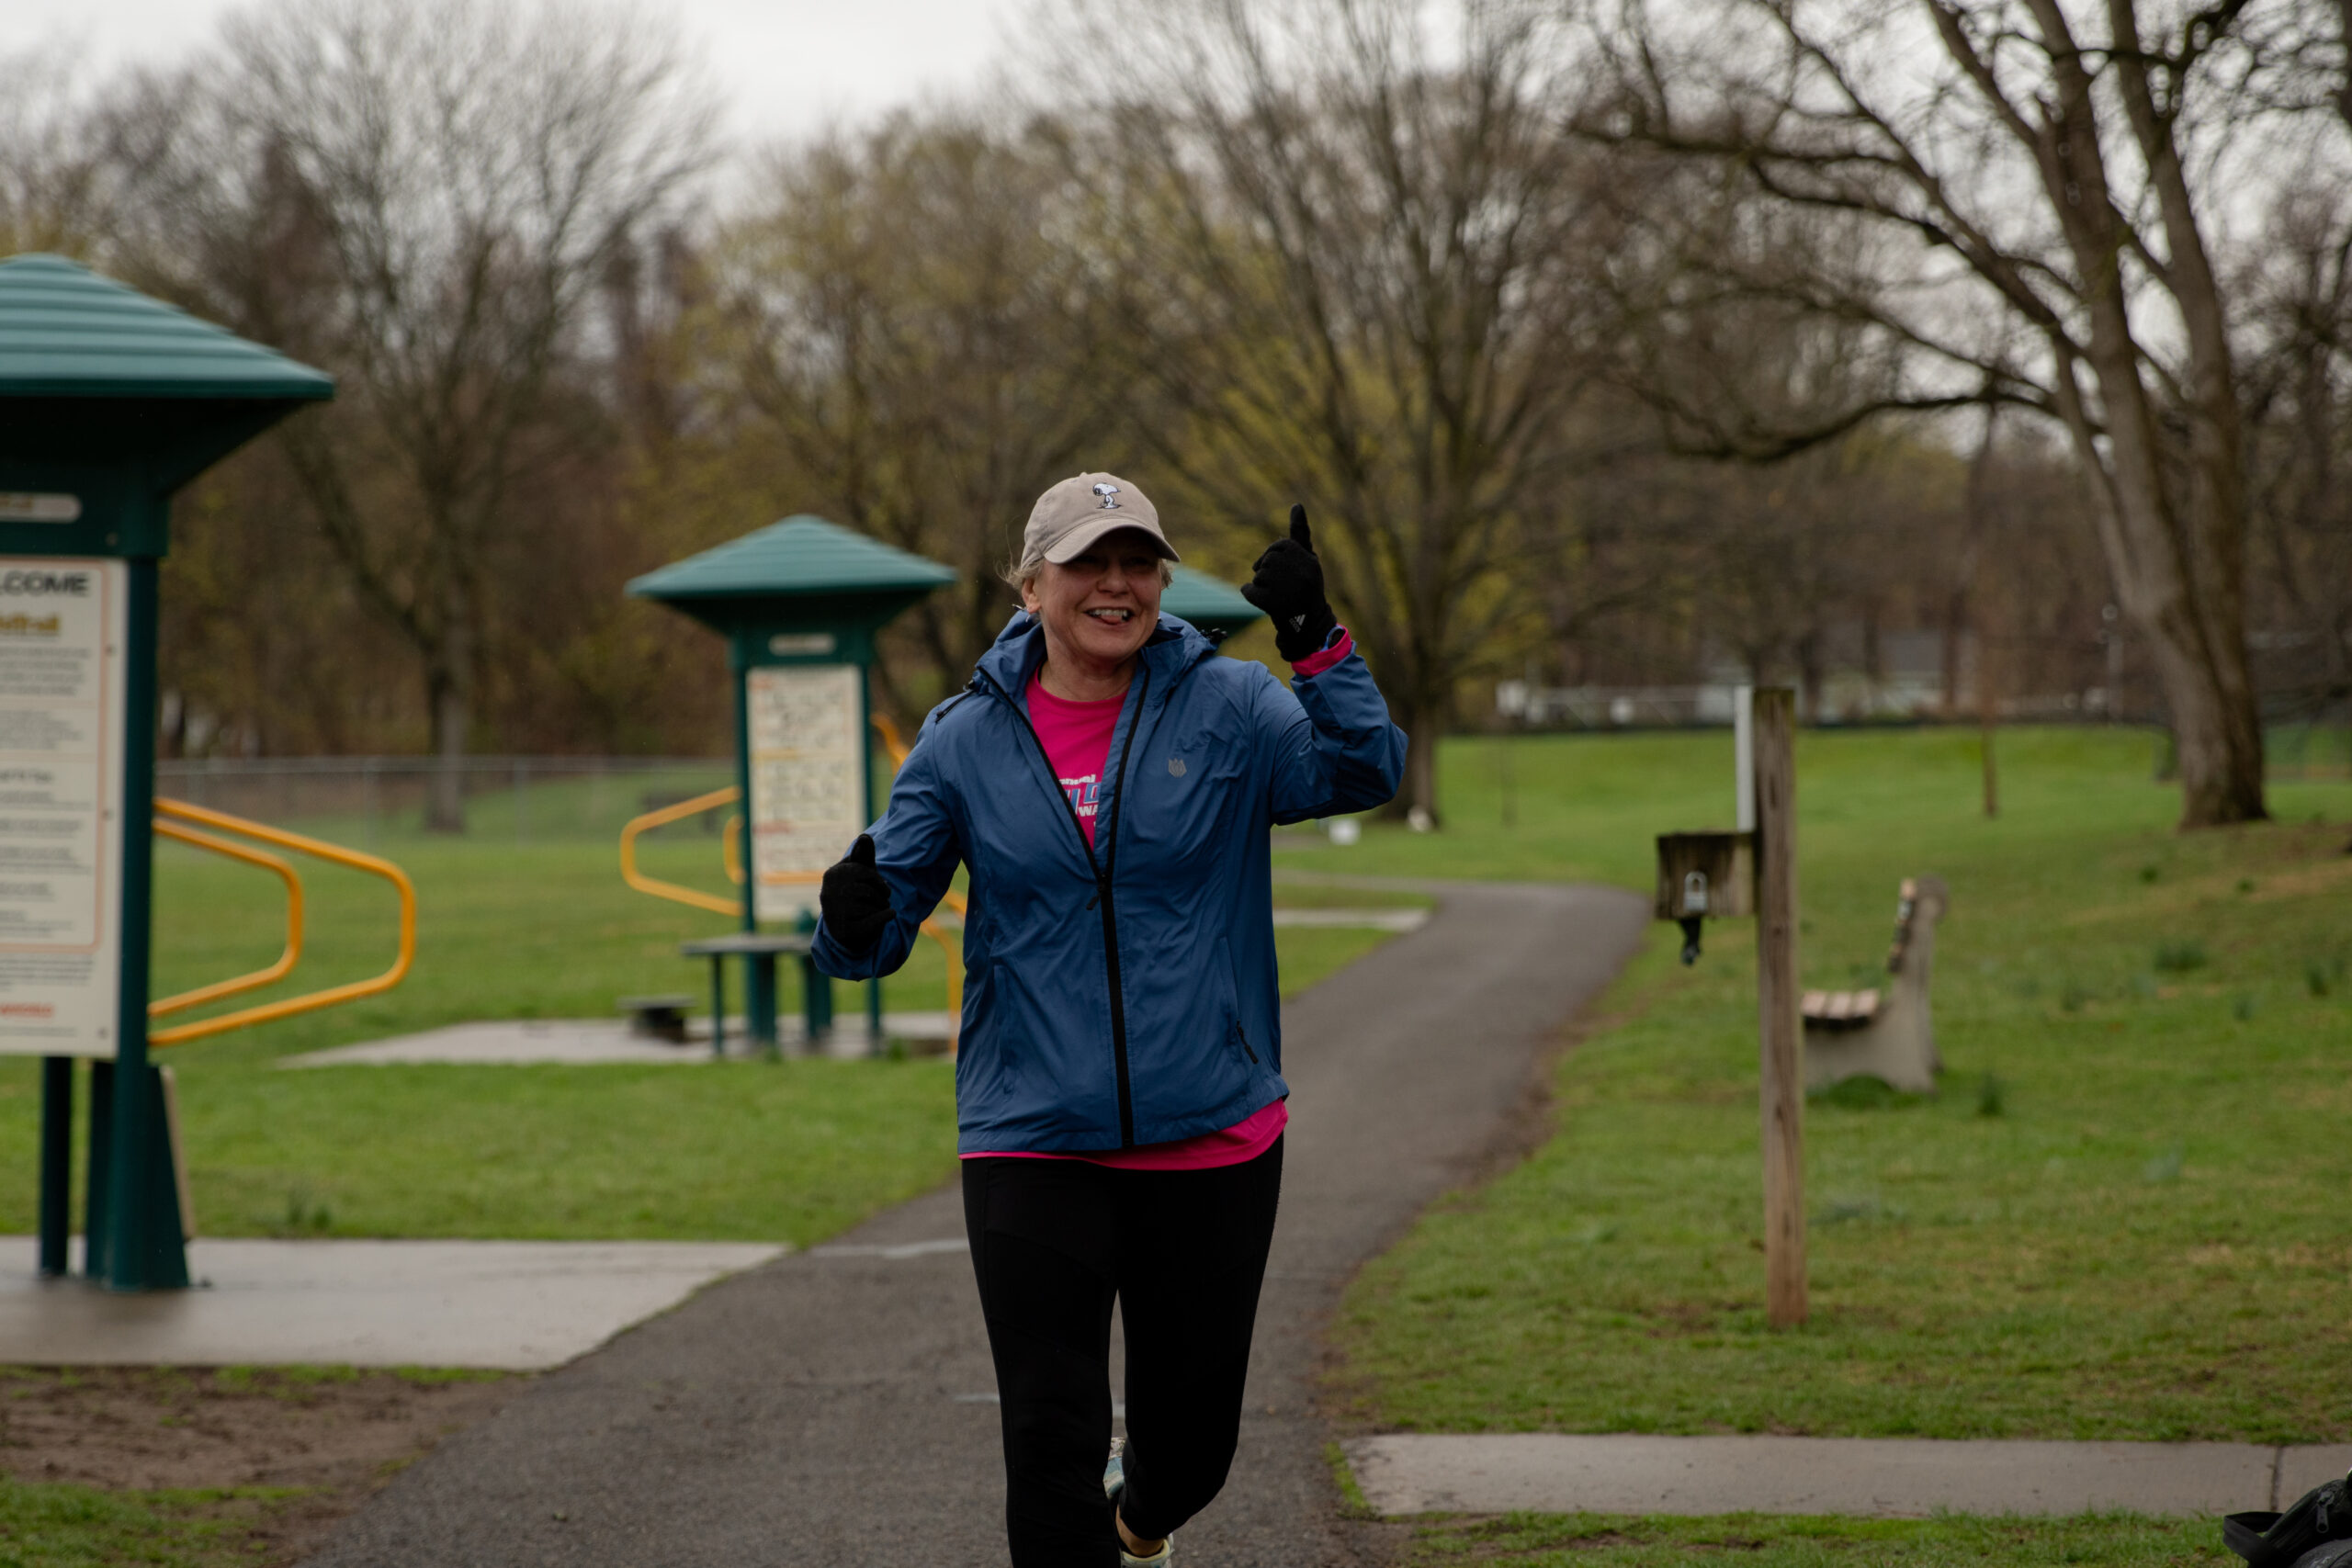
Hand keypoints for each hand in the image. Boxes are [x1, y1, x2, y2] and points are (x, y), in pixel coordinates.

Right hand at [820, 834, 891, 956]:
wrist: (849, 927)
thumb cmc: (856, 892)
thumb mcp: (861, 871)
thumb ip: (864, 854)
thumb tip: (865, 837)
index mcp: (832, 875)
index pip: (865, 871)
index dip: (877, 880)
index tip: (880, 885)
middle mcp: (828, 894)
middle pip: (869, 890)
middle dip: (881, 895)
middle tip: (882, 899)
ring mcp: (834, 914)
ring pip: (872, 906)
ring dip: (881, 907)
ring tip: (877, 909)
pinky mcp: (844, 931)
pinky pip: (873, 921)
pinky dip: (886, 917)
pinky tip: (891, 914)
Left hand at [1240, 503, 1337, 661]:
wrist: (1308, 627)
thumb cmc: (1306, 590)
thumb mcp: (1307, 560)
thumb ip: (1299, 534)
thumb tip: (1297, 505)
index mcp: (1309, 560)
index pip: (1281, 546)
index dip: (1276, 557)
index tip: (1285, 571)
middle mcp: (1301, 572)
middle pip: (1267, 560)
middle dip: (1268, 571)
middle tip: (1281, 587)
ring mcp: (1287, 588)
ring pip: (1258, 575)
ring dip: (1261, 585)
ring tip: (1278, 597)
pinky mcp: (1272, 603)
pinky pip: (1248, 590)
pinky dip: (1250, 595)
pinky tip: (1265, 603)